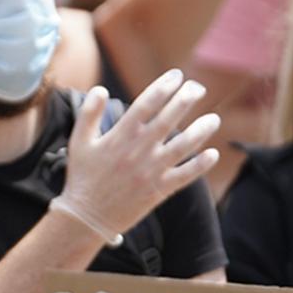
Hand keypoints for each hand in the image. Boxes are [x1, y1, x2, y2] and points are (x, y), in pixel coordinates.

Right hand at [62, 69, 221, 236]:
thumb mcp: (78, 141)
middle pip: (169, 119)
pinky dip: (201, 165)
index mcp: (120, 135)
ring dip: (201, 130)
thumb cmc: (82, 177)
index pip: (146, 103)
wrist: (87, 217)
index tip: (176, 75)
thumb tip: (100, 89)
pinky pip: (186, 175)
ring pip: (184, 146)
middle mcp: (139, 150)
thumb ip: (89, 113)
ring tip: (214, 119)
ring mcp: (152, 170)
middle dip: (186, 100)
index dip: (163, 87)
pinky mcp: (159, 190)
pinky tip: (213, 153)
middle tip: (198, 87)